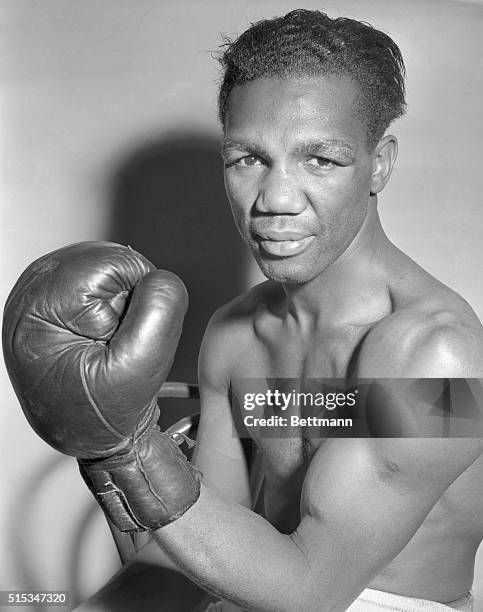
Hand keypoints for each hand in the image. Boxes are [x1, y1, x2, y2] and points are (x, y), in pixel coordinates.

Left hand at [3, 241, 200, 530]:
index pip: (115, 263)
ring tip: (108, 339)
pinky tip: (104, 333)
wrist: (88, 433)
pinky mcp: (53, 292)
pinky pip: (104, 277)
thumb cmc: (102, 413)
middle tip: (114, 341)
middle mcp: (31, 288)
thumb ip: (159, 313)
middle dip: (129, 298)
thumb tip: (162, 278)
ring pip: (110, 265)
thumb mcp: (139, 368)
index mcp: (39, 304)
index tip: (120, 338)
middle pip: (110, 258)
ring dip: (123, 301)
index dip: (137, 300)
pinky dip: (115, 302)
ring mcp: (40, 288)